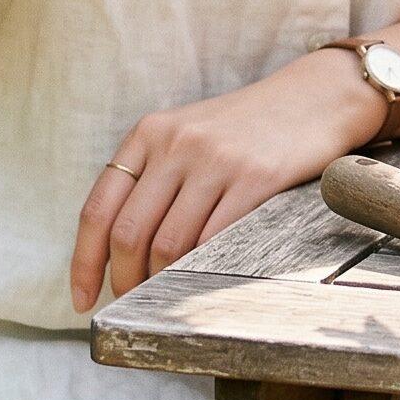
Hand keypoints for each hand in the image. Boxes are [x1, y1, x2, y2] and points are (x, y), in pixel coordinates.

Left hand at [70, 46, 383, 311]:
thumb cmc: (249, 126)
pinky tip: (203, 279)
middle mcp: (178, 142)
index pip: (99, 208)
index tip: (82, 299)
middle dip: (125, 281)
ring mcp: (217, 160)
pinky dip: (202, 270)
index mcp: (151, 132)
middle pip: (129, 233)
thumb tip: (117, 252)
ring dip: (162, 283)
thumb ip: (153, 178)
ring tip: (168, 295)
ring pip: (169, 244)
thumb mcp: (189, 134)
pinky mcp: (256, 177)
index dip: (84, 263)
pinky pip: (214, 240)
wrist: (317, 97)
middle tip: (132, 302)